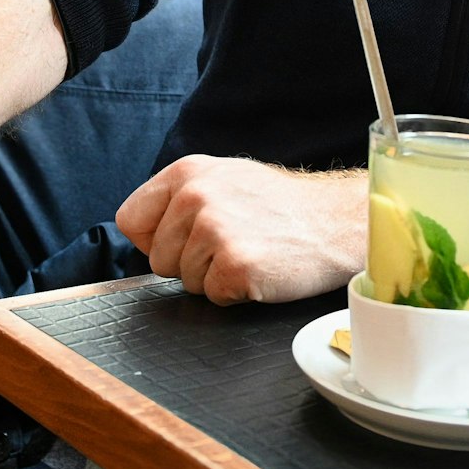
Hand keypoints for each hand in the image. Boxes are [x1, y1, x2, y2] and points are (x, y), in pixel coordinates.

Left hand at [115, 155, 364, 304]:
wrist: (338, 221)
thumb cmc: (283, 207)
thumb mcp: (225, 180)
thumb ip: (180, 198)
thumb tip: (143, 231)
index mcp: (187, 172)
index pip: (130, 220)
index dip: (155, 239)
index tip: (184, 240)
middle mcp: (196, 195)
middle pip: (157, 259)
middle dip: (189, 263)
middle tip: (233, 244)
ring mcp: (215, 229)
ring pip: (184, 281)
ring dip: (215, 278)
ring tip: (251, 252)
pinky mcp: (235, 264)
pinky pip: (213, 296)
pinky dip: (235, 293)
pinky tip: (260, 269)